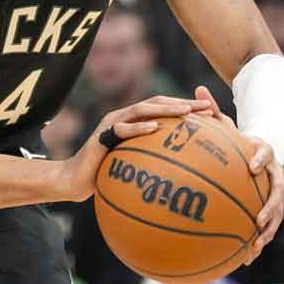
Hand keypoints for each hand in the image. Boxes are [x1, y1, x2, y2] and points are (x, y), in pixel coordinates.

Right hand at [61, 95, 213, 200]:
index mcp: (133, 123)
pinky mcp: (102, 135)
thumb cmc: (103, 178)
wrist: (73, 181)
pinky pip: (122, 128)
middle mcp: (123, 118)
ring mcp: (111, 124)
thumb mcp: (132, 170)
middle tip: (205, 106)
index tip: (210, 112)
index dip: (185, 108)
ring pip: (141, 110)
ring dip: (164, 109)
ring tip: (185, 111)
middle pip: (156, 103)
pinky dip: (139, 126)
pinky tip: (155, 128)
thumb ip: (151, 165)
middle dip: (182, 103)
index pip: (162, 109)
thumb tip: (183, 177)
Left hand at [193, 86, 283, 265]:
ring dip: (266, 232)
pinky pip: (263, 229)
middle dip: (271, 207)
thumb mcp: (225, 124)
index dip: (262, 158)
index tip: (254, 165)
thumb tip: (196, 89)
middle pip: (278, 192)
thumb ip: (212, 110)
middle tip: (259, 220)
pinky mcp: (268, 209)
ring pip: (276, 215)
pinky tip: (242, 261)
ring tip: (255, 247)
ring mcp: (273, 193)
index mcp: (263, 153)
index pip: (266, 153)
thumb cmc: (236, 140)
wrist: (259, 154)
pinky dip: (255, 244)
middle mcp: (273, 174)